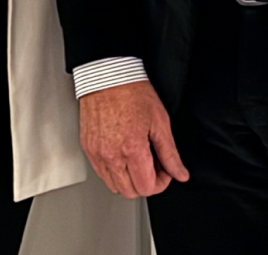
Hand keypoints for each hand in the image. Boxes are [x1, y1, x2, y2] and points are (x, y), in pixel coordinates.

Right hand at [78, 81, 189, 198]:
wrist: (107, 75)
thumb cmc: (132, 91)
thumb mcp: (160, 121)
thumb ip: (170, 153)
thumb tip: (180, 173)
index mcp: (132, 149)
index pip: (147, 187)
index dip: (161, 182)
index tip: (165, 170)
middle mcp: (111, 155)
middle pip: (130, 191)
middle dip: (146, 183)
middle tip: (153, 165)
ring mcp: (97, 153)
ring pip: (114, 186)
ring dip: (129, 179)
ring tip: (137, 159)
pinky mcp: (88, 148)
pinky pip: (101, 173)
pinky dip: (114, 171)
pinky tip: (122, 155)